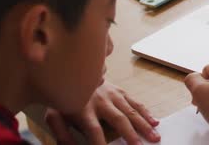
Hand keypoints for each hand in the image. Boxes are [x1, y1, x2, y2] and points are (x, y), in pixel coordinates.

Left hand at [44, 82, 159, 144]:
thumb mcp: (54, 116)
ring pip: (131, 111)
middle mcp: (100, 101)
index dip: (100, 143)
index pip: (93, 130)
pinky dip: (146, 112)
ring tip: (154, 137)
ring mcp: (112, 95)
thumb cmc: (64, 98)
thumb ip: (61, 134)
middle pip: (118, 119)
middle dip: (130, 134)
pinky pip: (135, 102)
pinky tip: (154, 122)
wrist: (72, 70)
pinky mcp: (120, 91)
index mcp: (83, 109)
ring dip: (144, 125)